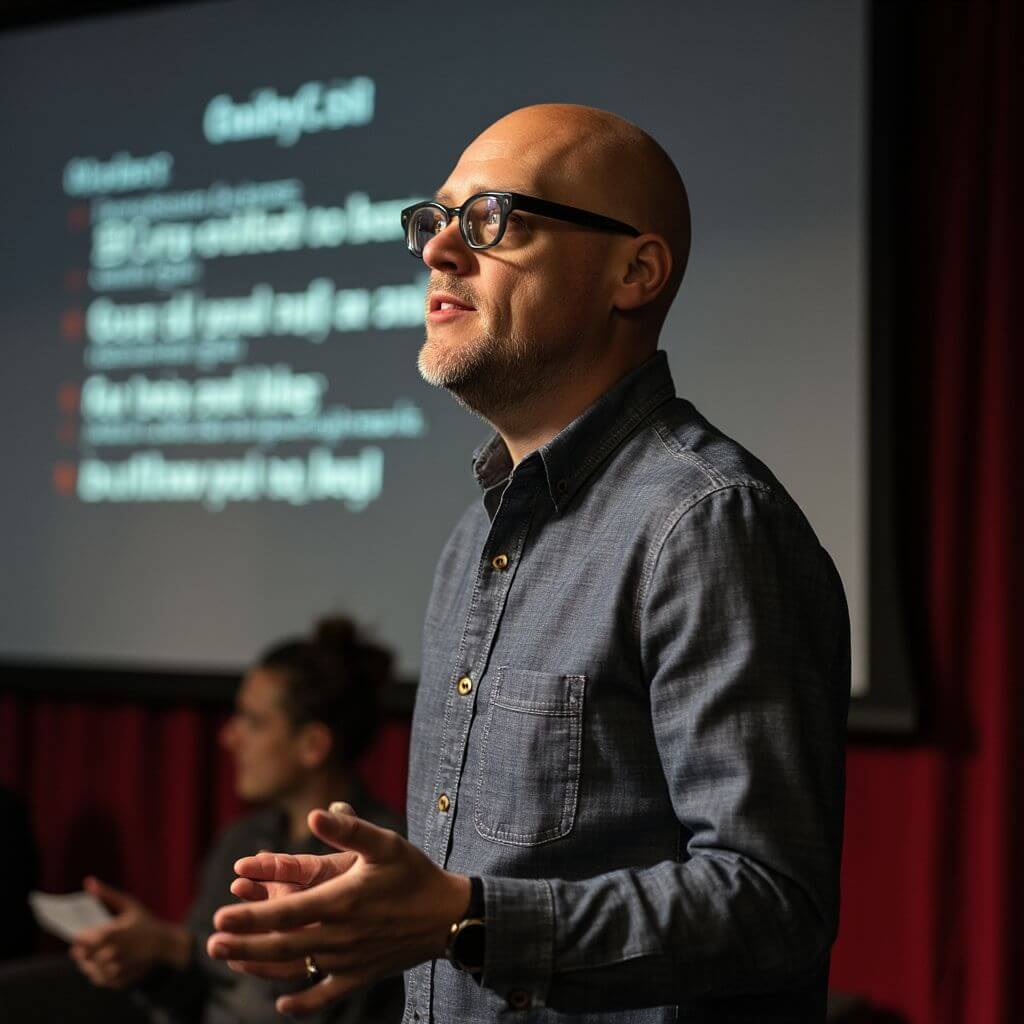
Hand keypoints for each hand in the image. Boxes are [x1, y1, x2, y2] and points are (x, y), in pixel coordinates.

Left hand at [70, 877, 188, 988]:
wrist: (165, 944)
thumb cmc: (145, 922)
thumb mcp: (130, 904)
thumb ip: (107, 894)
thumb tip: (88, 881)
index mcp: (115, 934)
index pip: (85, 942)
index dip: (79, 941)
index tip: (77, 938)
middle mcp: (115, 953)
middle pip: (85, 958)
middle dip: (81, 954)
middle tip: (79, 950)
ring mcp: (118, 969)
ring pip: (90, 971)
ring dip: (87, 965)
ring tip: (90, 957)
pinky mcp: (120, 981)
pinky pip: (100, 981)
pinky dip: (97, 975)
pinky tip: (101, 966)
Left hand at [207, 806, 470, 1016]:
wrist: (449, 915)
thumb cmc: (414, 873)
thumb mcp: (386, 843)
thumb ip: (349, 829)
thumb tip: (315, 814)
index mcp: (342, 902)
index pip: (286, 913)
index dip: (250, 918)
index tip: (219, 918)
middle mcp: (340, 936)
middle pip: (282, 945)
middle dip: (243, 945)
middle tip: (211, 943)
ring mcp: (349, 960)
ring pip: (295, 968)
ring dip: (260, 966)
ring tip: (232, 961)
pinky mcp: (361, 975)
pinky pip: (326, 994)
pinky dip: (303, 1001)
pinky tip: (283, 1004)